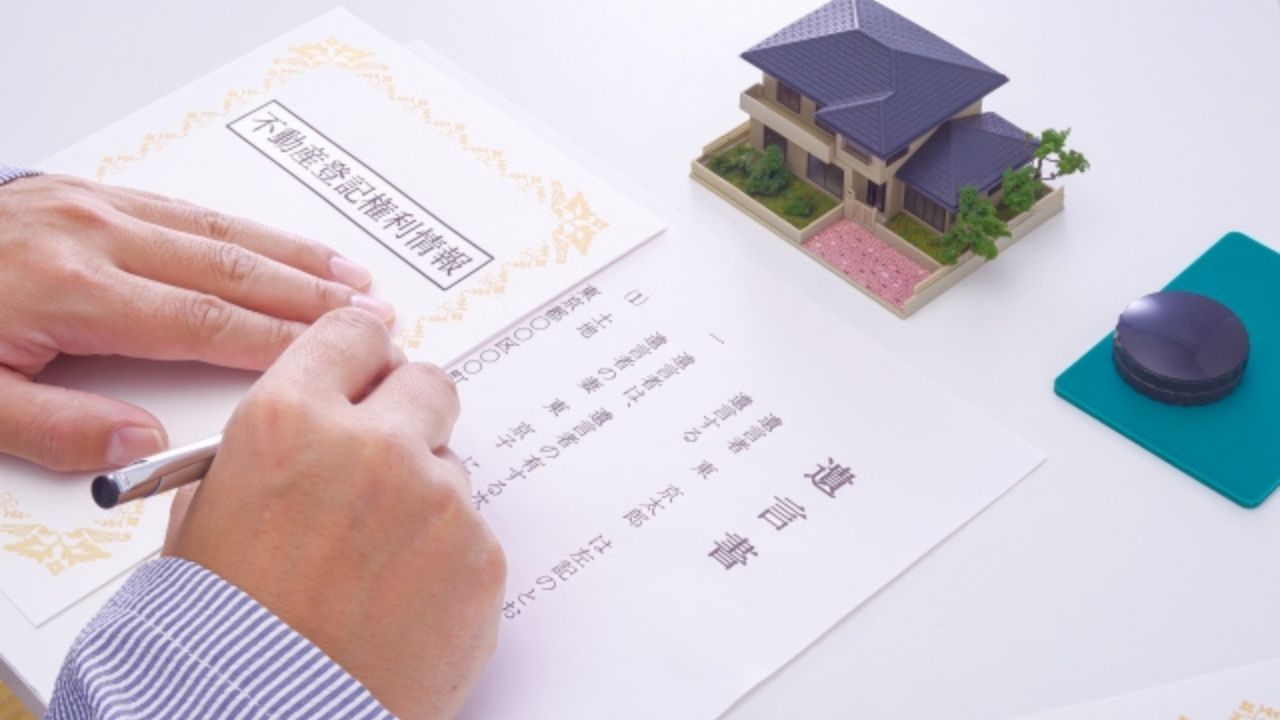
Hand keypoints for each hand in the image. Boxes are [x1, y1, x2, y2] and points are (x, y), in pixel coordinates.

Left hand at [0, 174, 395, 470]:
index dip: (278, 342)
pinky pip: (182, 206)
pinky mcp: (79, 194)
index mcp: (68, 290)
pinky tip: (272, 240)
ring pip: (215, 230)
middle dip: (308, 294)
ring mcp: (88, 206)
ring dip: (289, 254)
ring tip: (347, 275)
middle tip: (371, 312)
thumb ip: (52, 428)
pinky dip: (241, 226)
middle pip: (229, 268)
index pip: (202, 320)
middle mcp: (91, 236)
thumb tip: (139, 442)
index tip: (332, 356)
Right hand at [164, 308, 505, 719]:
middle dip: (408, 413)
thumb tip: (309, 422)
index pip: (353, 333)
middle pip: (426, 382)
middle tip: (384, 459)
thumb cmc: (222, 633)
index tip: (368, 369)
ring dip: (424, 494)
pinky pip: (473, 530)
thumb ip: (263, 450)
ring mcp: (437, 498)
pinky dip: (447, 557)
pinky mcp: (481, 554)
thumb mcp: (203, 519)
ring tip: (375, 563)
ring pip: (450, 465)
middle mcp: (371, 445)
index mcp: (288, 421)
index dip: (361, 354)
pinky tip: (402, 600)